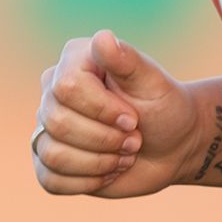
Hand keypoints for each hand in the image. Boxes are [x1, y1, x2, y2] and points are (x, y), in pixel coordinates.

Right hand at [34, 30, 213, 197]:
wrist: (173, 147)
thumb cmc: (165, 109)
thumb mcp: (154, 84)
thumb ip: (128, 61)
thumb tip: (103, 39)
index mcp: (75, 61)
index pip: (67, 87)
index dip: (103, 110)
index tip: (133, 118)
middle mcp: (53, 90)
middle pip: (57, 122)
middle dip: (106, 140)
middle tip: (134, 139)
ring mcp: (48, 126)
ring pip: (52, 153)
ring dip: (99, 163)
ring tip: (124, 155)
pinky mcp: (49, 160)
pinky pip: (50, 179)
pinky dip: (87, 182)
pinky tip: (108, 172)